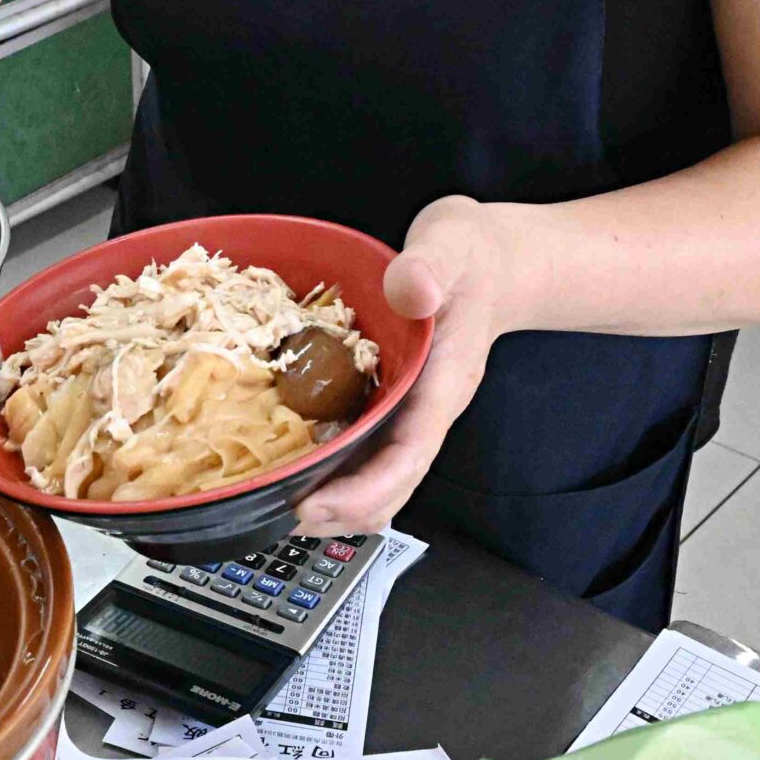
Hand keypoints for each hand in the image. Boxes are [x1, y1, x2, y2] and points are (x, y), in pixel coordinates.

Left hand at [294, 198, 524, 538]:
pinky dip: (325, 467)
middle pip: (389, 488)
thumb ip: (430, 269)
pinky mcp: (388, 407)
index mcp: (443, 385)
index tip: (315, 505)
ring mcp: (406, 414)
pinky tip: (284, 459)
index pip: (409, 456)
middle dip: (338, 512)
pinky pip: (359, 452)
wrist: (487, 261)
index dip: (364, 491)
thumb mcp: (451, 247)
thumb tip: (412, 289)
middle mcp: (424, 412)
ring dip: (329, 499)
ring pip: (374, 480)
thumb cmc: (470, 258)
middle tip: (276, 510)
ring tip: (273, 496)